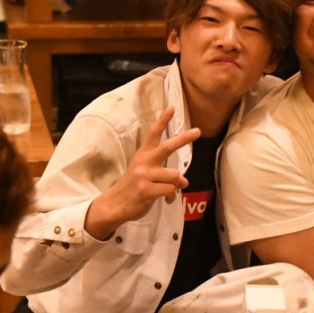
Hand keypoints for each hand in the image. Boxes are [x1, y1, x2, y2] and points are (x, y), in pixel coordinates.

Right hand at [85, 107, 200, 238]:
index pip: (153, 134)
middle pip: (167, 147)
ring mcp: (144, 175)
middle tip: (197, 131)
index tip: (171, 108)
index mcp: (143, 155)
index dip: (162, 120)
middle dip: (183, 139)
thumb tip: (184, 181)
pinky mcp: (146, 189)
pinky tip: (165, 199)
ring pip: (174, 175)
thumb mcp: (147, 175)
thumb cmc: (135, 188)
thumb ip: (166, 174)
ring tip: (167, 191)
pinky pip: (170, 190)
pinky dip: (171, 196)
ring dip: (175, 185)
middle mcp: (144, 162)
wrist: (115, 205)